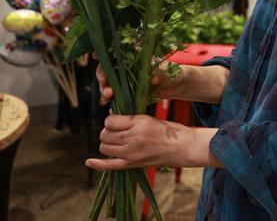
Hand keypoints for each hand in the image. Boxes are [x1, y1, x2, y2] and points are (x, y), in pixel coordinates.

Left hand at [85, 114, 221, 170]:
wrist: (182, 147)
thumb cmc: (169, 130)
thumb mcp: (150, 119)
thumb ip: (130, 119)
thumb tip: (112, 116)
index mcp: (139, 123)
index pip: (111, 120)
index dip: (112, 119)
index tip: (118, 120)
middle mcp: (133, 138)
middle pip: (105, 133)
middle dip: (108, 130)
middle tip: (118, 130)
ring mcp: (131, 153)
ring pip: (104, 146)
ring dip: (107, 142)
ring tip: (117, 140)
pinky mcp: (132, 164)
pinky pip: (109, 166)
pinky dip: (97, 164)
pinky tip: (88, 162)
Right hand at [95, 60, 181, 104]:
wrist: (178, 85)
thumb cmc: (173, 72)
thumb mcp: (168, 71)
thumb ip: (159, 74)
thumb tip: (153, 79)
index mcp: (135, 56)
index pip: (115, 52)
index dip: (103, 53)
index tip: (95, 56)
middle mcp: (127, 67)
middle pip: (107, 69)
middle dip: (103, 76)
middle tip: (105, 83)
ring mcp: (127, 81)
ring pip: (109, 84)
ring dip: (105, 90)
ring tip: (108, 96)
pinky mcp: (129, 93)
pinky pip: (117, 98)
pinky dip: (113, 103)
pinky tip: (112, 109)